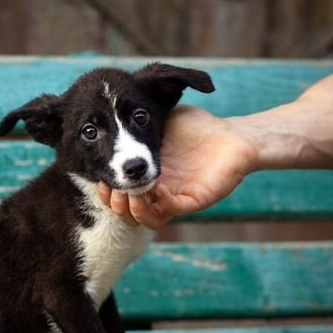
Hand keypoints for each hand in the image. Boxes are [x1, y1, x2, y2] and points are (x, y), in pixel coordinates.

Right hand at [99, 106, 258, 228]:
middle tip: (111, 189)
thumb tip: (110, 111)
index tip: (99, 178)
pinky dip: (159, 203)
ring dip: (133, 211)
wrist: (233, 134)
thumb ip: (137, 122)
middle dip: (114, 204)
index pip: (118, 195)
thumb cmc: (197, 127)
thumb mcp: (159, 120)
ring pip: (146, 221)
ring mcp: (174, 199)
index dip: (105, 191)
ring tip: (129, 194)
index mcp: (145, 177)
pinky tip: (156, 187)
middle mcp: (157, 193)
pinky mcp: (194, 201)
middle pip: (127, 214)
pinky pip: (171, 211)